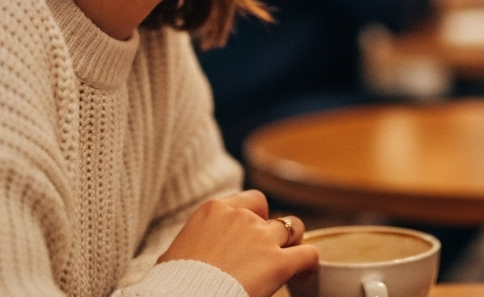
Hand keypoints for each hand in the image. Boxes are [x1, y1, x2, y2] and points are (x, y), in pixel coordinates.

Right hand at [158, 190, 316, 296]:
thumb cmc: (174, 283)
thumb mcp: (175, 253)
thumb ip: (194, 242)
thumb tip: (189, 255)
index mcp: (214, 210)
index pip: (251, 201)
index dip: (257, 218)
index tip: (255, 233)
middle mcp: (241, 217)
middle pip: (272, 216)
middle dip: (273, 232)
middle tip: (269, 251)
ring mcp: (261, 238)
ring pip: (295, 228)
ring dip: (293, 243)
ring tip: (292, 259)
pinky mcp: (277, 263)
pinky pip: (308, 254)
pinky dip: (309, 263)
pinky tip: (304, 274)